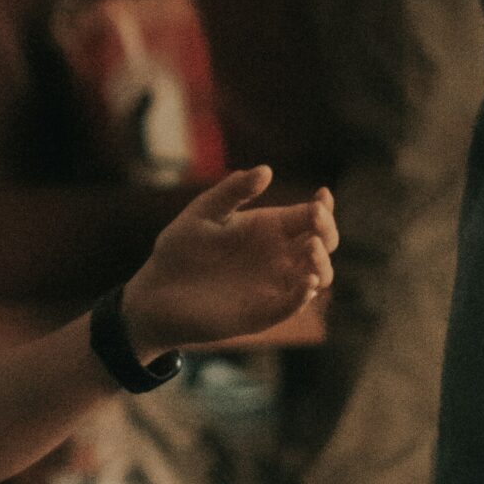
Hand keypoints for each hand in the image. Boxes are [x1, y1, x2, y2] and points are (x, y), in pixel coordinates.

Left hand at [122, 167, 335, 354]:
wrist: (156, 292)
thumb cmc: (180, 249)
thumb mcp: (204, 212)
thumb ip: (232, 191)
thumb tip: (266, 170)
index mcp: (269, 228)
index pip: (310, 217)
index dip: (323, 207)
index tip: (321, 197)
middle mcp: (278, 257)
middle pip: (322, 245)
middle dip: (327, 231)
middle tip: (316, 221)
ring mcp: (273, 286)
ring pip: (317, 277)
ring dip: (321, 264)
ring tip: (310, 247)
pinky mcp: (262, 313)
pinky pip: (291, 305)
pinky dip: (302, 295)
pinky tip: (305, 282)